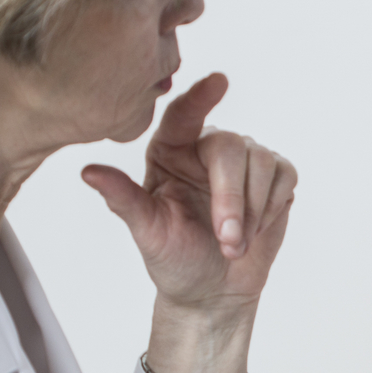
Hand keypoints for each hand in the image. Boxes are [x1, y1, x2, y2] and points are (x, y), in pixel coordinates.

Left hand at [82, 73, 295, 315]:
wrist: (214, 290)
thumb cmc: (175, 259)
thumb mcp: (148, 232)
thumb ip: (123, 199)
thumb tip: (87, 172)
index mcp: (171, 150)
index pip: (184, 116)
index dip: (201, 97)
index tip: (219, 82)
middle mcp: (208, 148)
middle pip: (231, 148)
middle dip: (231, 198)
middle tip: (227, 241)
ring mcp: (246, 160)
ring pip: (262, 163)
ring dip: (252, 212)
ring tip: (234, 245)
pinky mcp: (276, 176)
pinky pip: (284, 176)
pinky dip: (271, 208)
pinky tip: (256, 230)